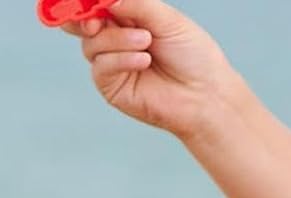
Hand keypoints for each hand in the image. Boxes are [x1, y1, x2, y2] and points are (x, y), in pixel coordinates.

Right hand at [68, 0, 235, 140]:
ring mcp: (114, 66)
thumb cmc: (192, 56)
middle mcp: (117, 41)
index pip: (98, 6)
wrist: (205, 95)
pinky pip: (101, 67)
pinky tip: (143, 60)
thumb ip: (135, 3)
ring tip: (146, 42)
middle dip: (87, 19)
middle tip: (96, 19)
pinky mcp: (113, 89)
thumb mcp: (165, 18)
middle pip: (85, 24)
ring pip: (91, 45)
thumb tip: (105, 0)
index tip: (89, 0)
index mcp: (129, 18)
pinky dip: (120, 59)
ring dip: (118, 40)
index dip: (88, 3)